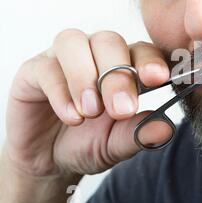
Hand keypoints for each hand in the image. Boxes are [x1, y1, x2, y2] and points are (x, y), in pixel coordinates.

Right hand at [4, 29, 170, 178]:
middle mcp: (94, 55)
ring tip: (92, 111)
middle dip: (117, 74)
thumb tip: (167, 128)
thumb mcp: (117, 145)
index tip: (158, 78)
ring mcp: (62, 59)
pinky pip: (46, 68)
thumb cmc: (88, 143)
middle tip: (121, 108)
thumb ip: (139, 134)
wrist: (49, 161)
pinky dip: (61, 92)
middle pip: (109, 41)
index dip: (150, 60)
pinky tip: (72, 117)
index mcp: (123, 66)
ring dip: (85, 76)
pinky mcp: (33, 71)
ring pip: (74, 42)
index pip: (141, 50)